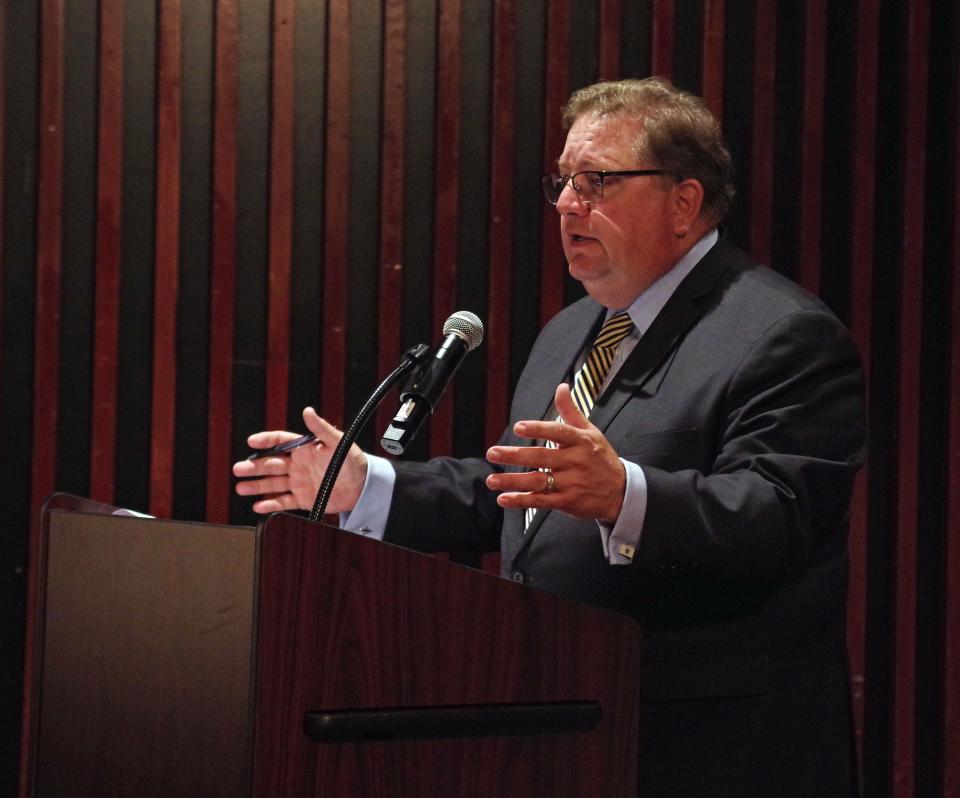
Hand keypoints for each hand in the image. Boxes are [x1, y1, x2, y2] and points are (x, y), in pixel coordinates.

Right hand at [232, 407, 367, 513]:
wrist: (363, 486)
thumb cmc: (352, 460)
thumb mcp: (338, 442)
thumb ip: (321, 428)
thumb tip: (308, 411)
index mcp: (304, 448)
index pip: (281, 441)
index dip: (266, 440)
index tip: (252, 441)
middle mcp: (298, 465)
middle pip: (271, 464)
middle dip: (254, 466)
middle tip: (239, 469)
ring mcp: (298, 482)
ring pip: (273, 483)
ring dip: (257, 486)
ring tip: (241, 488)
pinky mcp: (303, 499)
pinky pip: (283, 502)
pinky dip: (270, 504)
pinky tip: (258, 506)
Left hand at [484, 383, 625, 521]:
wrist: (621, 492)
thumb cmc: (600, 457)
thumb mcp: (590, 432)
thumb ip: (571, 411)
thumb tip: (561, 387)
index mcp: (580, 441)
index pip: (557, 432)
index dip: (538, 429)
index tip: (518, 427)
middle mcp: (574, 461)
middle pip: (541, 458)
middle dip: (514, 456)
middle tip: (492, 453)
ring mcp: (570, 483)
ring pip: (538, 481)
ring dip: (513, 481)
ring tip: (491, 480)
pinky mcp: (567, 501)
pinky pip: (541, 501)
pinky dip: (522, 501)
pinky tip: (504, 499)